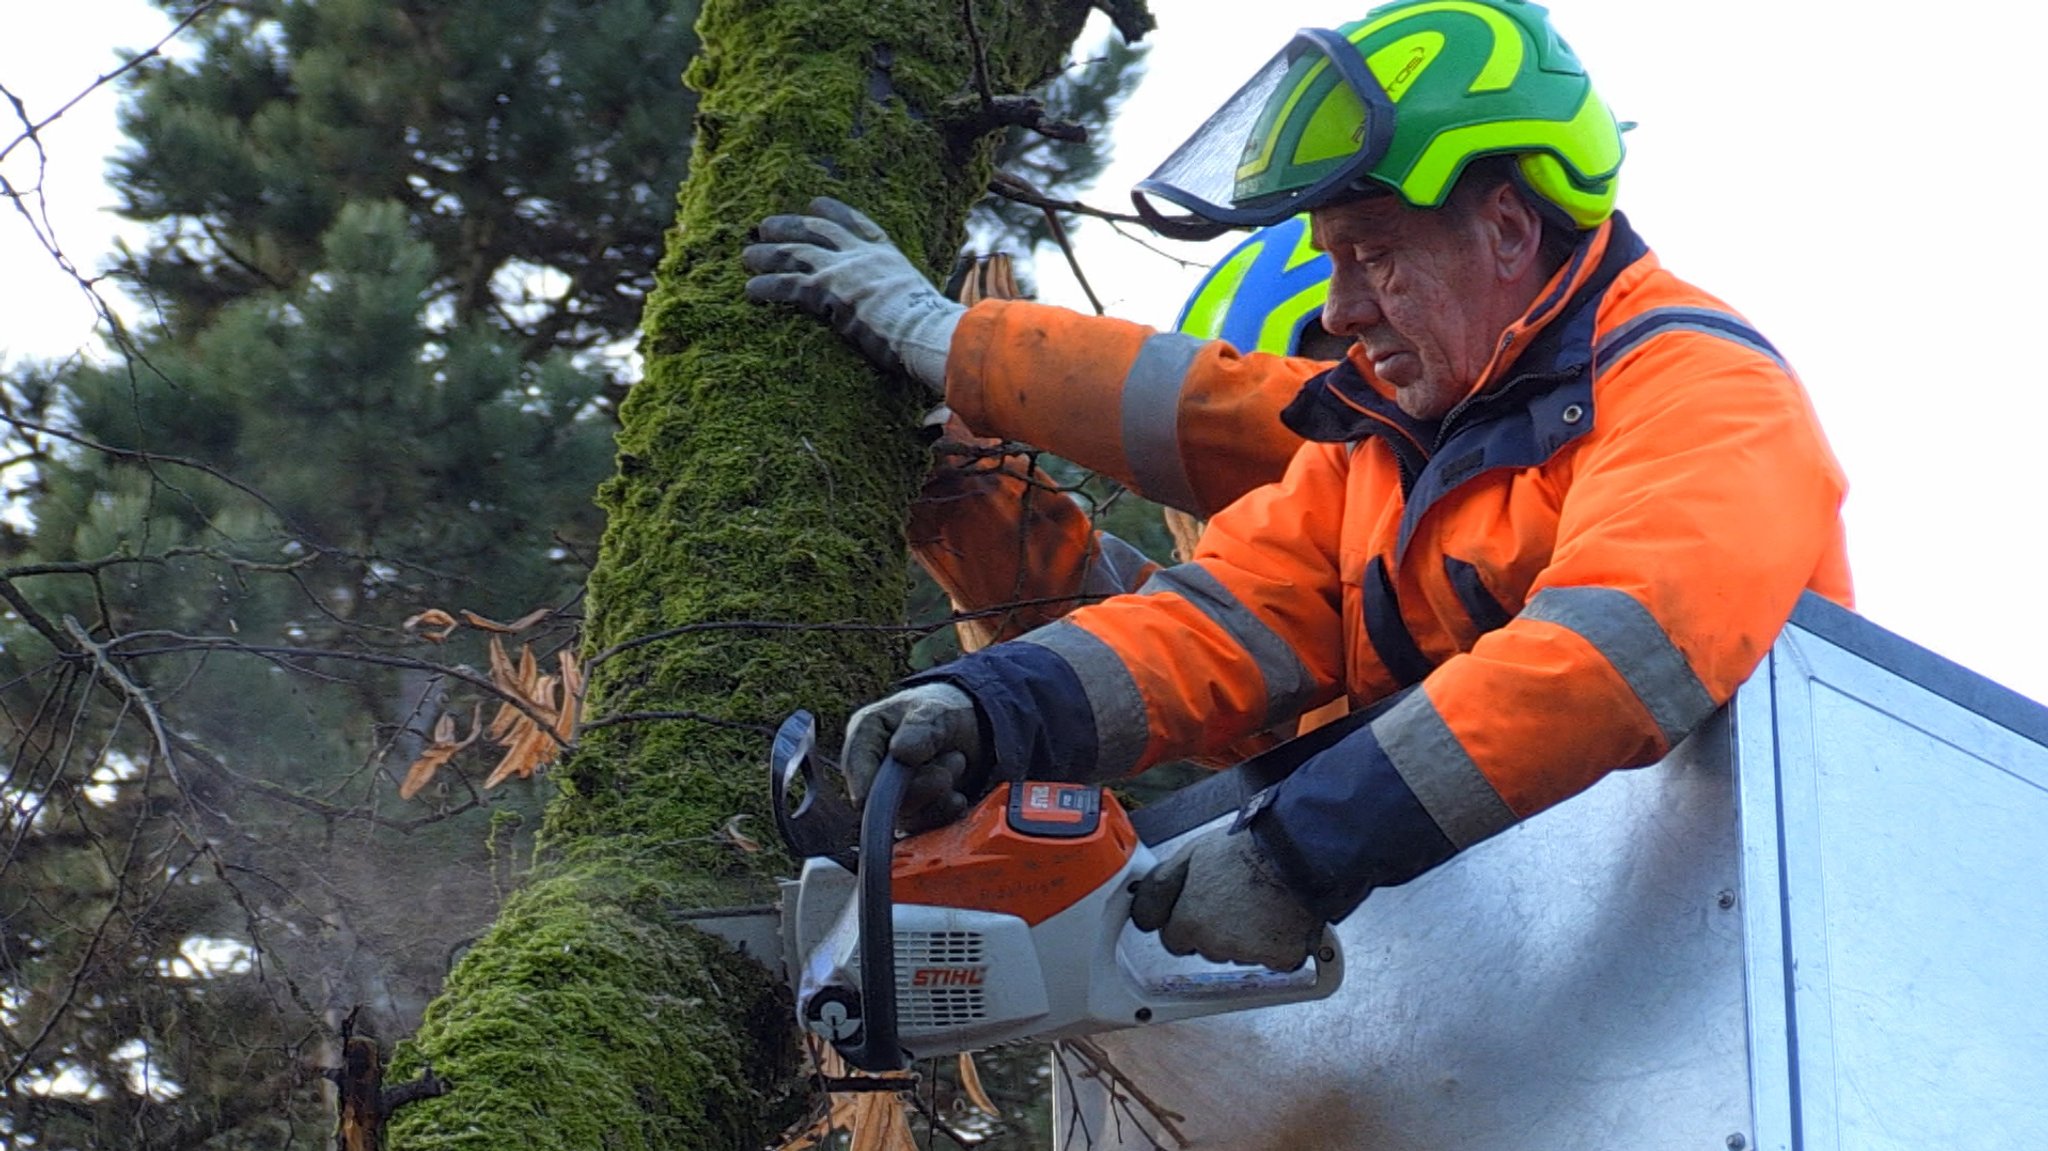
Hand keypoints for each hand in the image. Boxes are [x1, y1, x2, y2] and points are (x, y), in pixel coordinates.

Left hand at [743, 197, 963, 395]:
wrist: (927, 332)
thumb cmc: (932, 329)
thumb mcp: (921, 304)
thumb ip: (905, 302)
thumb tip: (912, 317)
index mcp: (888, 255)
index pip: (858, 224)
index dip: (835, 212)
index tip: (816, 204)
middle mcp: (862, 255)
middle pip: (817, 231)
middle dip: (789, 226)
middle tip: (766, 226)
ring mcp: (843, 269)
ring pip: (794, 253)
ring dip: (767, 254)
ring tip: (747, 256)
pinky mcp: (826, 290)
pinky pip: (786, 284)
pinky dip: (766, 286)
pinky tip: (750, 290)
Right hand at [840, 683, 988, 832]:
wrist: (967, 729)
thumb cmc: (940, 713)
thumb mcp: (935, 711)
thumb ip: (920, 727)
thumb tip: (900, 753)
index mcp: (866, 734)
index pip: (855, 762)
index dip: (863, 782)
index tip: (871, 797)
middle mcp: (872, 769)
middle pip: (882, 797)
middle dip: (923, 785)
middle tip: (955, 759)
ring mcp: (890, 795)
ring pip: (906, 814)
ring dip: (939, 794)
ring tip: (957, 761)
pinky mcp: (910, 814)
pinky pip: (922, 826)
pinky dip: (945, 812)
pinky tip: (958, 794)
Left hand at [1129, 825, 1323, 971]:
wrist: (1296, 853)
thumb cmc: (1247, 849)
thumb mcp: (1190, 855)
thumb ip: (1160, 887)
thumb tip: (1142, 909)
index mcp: (1189, 922)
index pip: (1173, 939)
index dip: (1185, 920)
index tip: (1198, 906)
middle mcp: (1215, 944)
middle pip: (1205, 947)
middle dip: (1214, 929)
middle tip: (1232, 897)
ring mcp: (1248, 954)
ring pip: (1236, 953)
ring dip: (1243, 936)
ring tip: (1257, 901)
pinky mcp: (1280, 958)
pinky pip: (1271, 958)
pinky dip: (1274, 943)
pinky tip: (1277, 915)